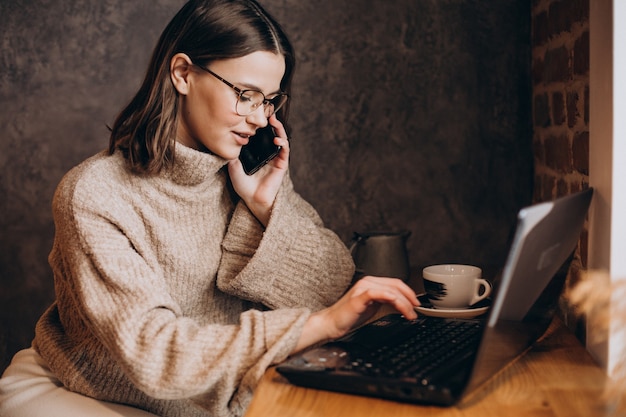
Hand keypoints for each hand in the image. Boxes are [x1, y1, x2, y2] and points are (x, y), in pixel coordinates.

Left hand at [228, 115, 289, 225]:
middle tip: (267, 113)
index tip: (255, 115)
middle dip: (271, 123)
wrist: (252, 200)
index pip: (261, 135)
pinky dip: (283, 143)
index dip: (260, 125)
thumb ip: (232, 154)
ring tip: (274, 121)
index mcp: (257, 153)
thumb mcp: (233, 166)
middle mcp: (268, 154)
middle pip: (272, 134)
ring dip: (279, 129)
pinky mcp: (282, 165)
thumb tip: (227, 140)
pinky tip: (277, 139)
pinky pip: (285, 151)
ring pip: (280, 139)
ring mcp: (275, 159)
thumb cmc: (244, 186)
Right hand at [294, 276, 419, 352]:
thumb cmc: (348, 317)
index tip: (417, 304)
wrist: (331, 324)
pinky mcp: (360, 297)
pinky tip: (401, 311)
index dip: (408, 292)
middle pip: (396, 285)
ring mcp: (363, 288)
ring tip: (411, 314)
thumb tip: (401, 305)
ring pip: (391, 290)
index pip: (395, 283)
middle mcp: (367, 282)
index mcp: (370, 283)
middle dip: (410, 298)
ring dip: (405, 303)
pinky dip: (395, 301)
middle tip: (417, 310)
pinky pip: (381, 294)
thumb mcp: (372, 307)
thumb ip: (385, 302)